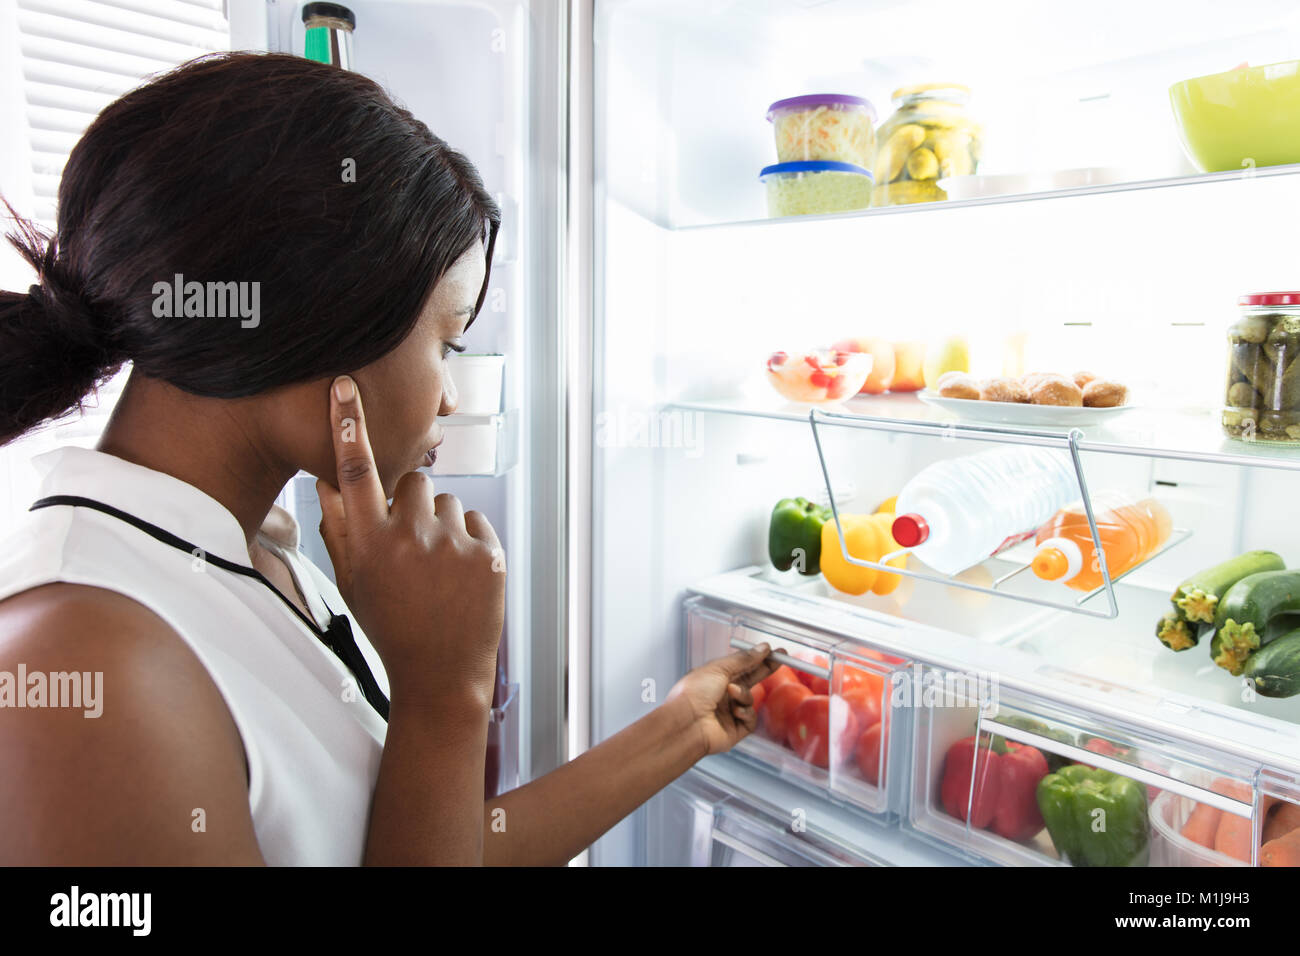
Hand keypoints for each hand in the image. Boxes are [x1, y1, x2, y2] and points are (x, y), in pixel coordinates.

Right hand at [315, 375, 504, 705]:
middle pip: (413, 483)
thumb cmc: (392, 626)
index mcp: (368, 543)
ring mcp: (452, 544)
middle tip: (413, 547)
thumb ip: (339, 529)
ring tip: (438, 570)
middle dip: (413, 506)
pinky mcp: (488, 552)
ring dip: (443, 526)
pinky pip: (476, 521)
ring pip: (447, 502)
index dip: (348, 423)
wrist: (442, 673)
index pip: (354, 470)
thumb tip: (328, 481)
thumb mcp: (352, 583)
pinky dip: (470, 541)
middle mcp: (408, 537)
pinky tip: (460, 577)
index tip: (346, 384)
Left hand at [664, 643, 780, 758]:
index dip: (758, 658)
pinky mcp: (736, 729)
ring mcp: (729, 712)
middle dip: (765, 670)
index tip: (774, 651)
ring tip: (732, 692)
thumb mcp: (719, 668)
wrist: (686, 722)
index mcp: (715, 678)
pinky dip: (745, 712)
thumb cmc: (693, 693)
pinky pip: (751, 718)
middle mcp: (722, 694)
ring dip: (744, 694)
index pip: (742, 665)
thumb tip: (762, 648)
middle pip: (750, 680)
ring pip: (750, 699)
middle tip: (781, 659)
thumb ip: (744, 659)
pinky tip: (735, 712)